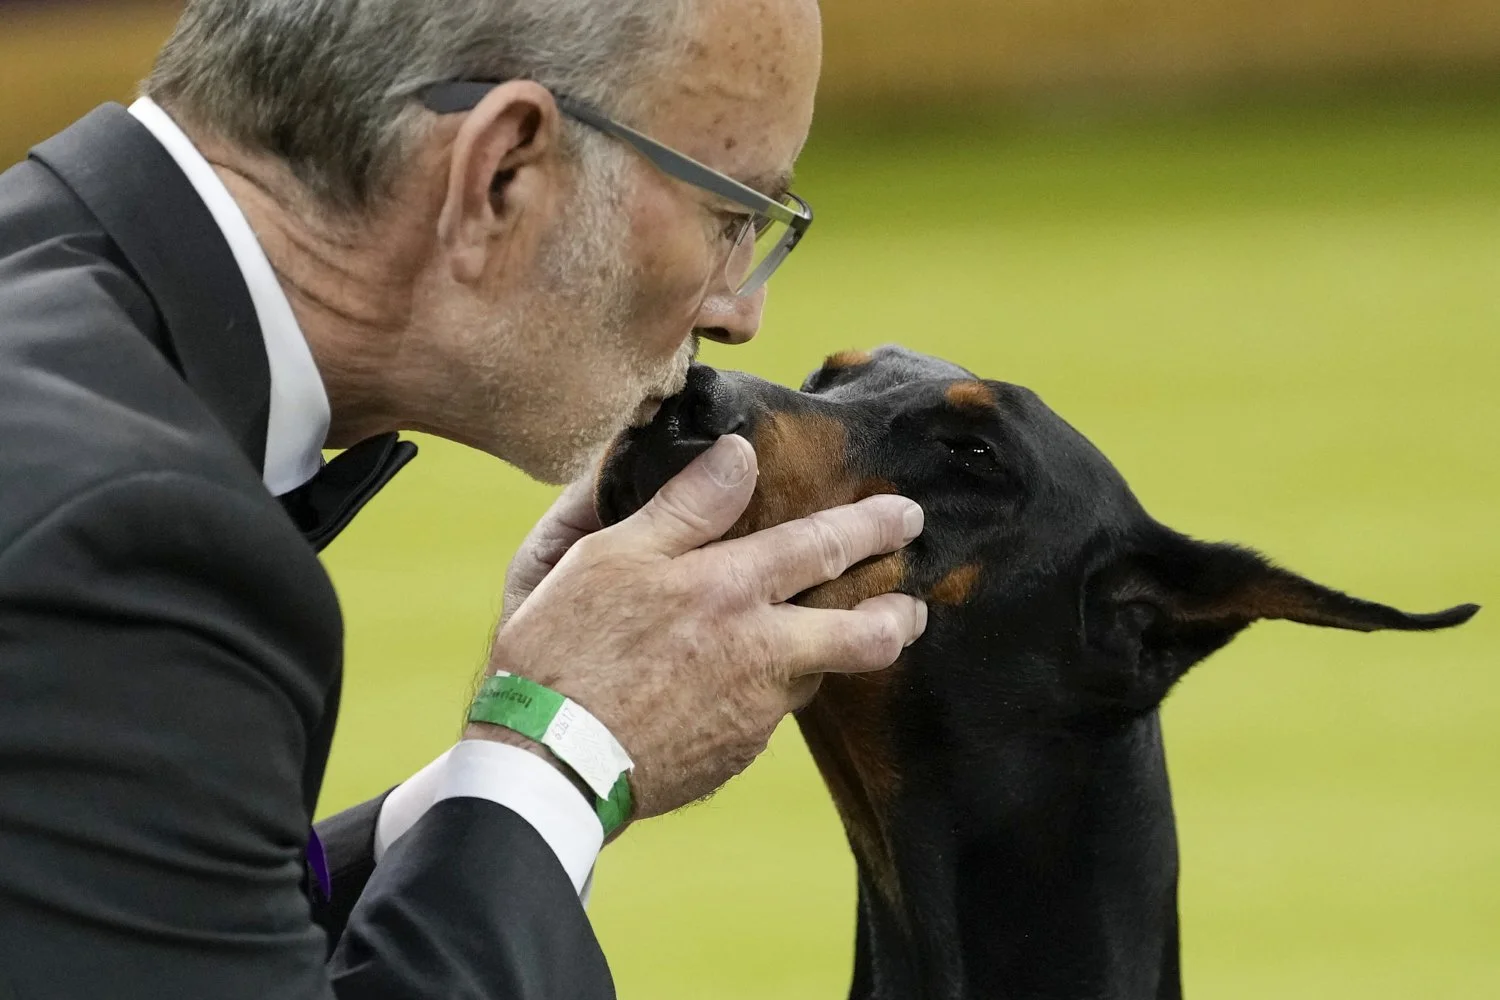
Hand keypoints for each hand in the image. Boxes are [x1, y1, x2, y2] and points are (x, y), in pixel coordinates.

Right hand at [468, 435, 927, 821]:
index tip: (904, 514)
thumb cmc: (562, 649)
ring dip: (833, 655)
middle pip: (864, 632)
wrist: (548, 764)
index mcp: (727, 589)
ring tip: (835, 640)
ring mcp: (754, 711)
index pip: (822, 545)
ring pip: (816, 674)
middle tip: (916, 601)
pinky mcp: (735, 754)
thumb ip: (683, 505)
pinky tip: (741, 687)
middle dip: (900, 610)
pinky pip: (770, 714)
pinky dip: (770, 692)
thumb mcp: (606, 555)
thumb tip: (738, 454)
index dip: (872, 526)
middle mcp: (759, 651)